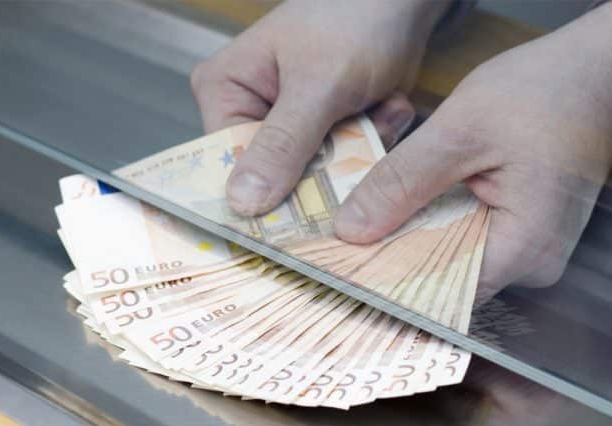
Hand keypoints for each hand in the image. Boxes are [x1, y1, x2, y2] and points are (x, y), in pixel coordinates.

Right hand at [191, 0, 450, 214]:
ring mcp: (294, 124)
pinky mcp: (330, 129)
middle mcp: (252, 111)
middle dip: (326, 165)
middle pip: (276, 177)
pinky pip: (348, 162)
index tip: (297, 219)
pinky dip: (374, 138)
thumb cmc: (353, 20)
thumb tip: (242, 203)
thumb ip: (283, 144)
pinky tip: (385, 105)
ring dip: (358, 147)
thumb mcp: (317, 84)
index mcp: (225, 91)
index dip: (261, 195)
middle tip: (356, 136)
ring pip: (320, 175)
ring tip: (376, 107)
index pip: (228, 164)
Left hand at [334, 1, 611, 294]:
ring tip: (366, 215)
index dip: (386, 281)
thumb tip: (351, 231)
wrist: (597, 72)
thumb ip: (403, 183)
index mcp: (524, 248)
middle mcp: (531, 264)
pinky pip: (465, 238)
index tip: (339, 268)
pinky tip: (406, 201)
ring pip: (450, 257)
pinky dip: (433, 221)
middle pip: (443, 278)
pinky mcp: (521, 230)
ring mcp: (528, 249)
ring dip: (410, 235)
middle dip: (391, 256)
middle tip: (340, 237)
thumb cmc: (544, 94)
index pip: (440, 292)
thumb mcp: (459, 131)